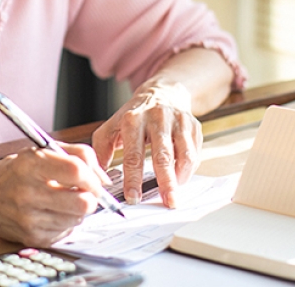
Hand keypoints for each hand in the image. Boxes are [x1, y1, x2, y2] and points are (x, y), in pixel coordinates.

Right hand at [0, 143, 109, 246]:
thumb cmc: (14, 172)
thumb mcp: (40, 150)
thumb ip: (77, 154)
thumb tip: (103, 178)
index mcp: (30, 164)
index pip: (76, 171)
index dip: (93, 177)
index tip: (95, 180)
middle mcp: (28, 192)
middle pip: (83, 202)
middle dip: (90, 198)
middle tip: (84, 193)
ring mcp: (29, 218)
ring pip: (78, 219)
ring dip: (77, 211)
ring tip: (62, 201)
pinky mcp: (31, 237)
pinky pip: (66, 232)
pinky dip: (65, 223)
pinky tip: (51, 213)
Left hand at [92, 81, 202, 208]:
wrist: (162, 92)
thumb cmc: (135, 116)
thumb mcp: (113, 126)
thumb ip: (102, 149)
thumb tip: (99, 176)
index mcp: (134, 120)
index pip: (133, 154)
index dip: (133, 179)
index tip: (133, 198)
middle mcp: (158, 118)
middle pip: (163, 156)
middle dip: (166, 182)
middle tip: (167, 202)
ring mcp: (178, 122)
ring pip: (184, 155)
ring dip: (180, 178)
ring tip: (174, 195)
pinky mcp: (194, 126)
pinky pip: (195, 153)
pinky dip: (188, 170)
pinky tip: (180, 179)